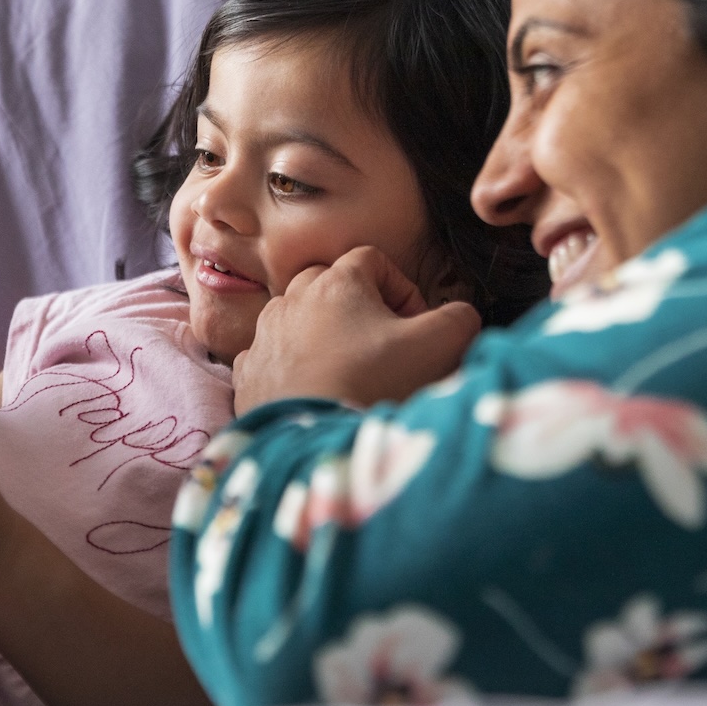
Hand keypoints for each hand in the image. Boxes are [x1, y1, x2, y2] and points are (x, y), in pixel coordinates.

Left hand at [232, 246, 481, 413]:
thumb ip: (459, 319)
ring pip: (294, 319)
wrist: (315, 445)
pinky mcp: (247, 376)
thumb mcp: (439, 345)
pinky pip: (270, 357)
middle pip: (326, 282)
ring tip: (347, 371)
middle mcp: (291, 301)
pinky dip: (291, 368)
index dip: (401, 288)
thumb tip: (459, 316)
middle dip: (356, 306)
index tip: (415, 325)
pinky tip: (313, 393)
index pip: (372, 260)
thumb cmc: (375, 386)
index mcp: (336, 283)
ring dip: (321, 336)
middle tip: (380, 344)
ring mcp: (263, 338)